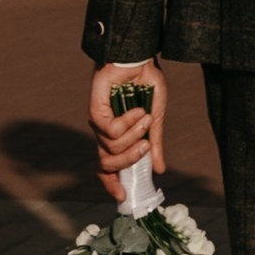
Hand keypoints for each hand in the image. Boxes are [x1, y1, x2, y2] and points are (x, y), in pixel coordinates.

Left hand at [91, 62, 166, 202]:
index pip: (108, 167)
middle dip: (129, 160)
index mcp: (118, 137)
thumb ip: (154, 143)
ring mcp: (98, 122)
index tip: (123, 196)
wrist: (140, 58)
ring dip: (133, 135)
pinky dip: (127, 123)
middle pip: (107, 164)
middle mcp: (105, 133)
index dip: (112, 183)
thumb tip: (159, 169)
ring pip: (111, 147)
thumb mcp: (155, 118)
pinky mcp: (95, 110)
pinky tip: (135, 109)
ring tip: (144, 116)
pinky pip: (109, 131)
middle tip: (146, 146)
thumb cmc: (146, 83)